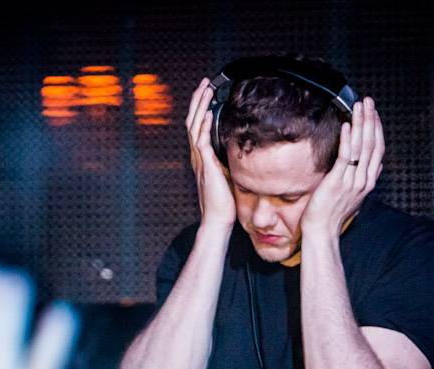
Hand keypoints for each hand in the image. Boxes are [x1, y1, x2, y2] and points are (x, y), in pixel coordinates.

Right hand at [185, 77, 235, 228]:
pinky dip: (204, 124)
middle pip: (192, 121)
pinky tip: (209, 111)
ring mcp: (199, 160)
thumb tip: (241, 151)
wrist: (218, 220)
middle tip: (205, 83)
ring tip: (206, 88)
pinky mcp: (205, 165)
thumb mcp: (228, 176)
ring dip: (200, 105)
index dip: (201, 109)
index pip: (198, 127)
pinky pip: (201, 139)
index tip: (208, 93)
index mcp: (202, 158)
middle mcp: (197, 156)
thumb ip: (229, 162)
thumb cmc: (224, 203)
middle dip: (198, 100)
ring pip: (194, 125)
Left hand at [301, 97, 384, 237]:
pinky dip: (347, 138)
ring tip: (359, 106)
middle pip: (372, 143)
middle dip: (371, 120)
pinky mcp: (337, 181)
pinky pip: (345, 156)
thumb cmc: (333, 214)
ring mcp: (352, 180)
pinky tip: (346, 125)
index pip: (377, 149)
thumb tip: (377, 167)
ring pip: (361, 146)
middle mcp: (364, 180)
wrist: (322, 231)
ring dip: (361, 123)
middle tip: (368, 101)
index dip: (377, 129)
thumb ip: (366, 179)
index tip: (374, 113)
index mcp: (368, 182)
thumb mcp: (355, 196)